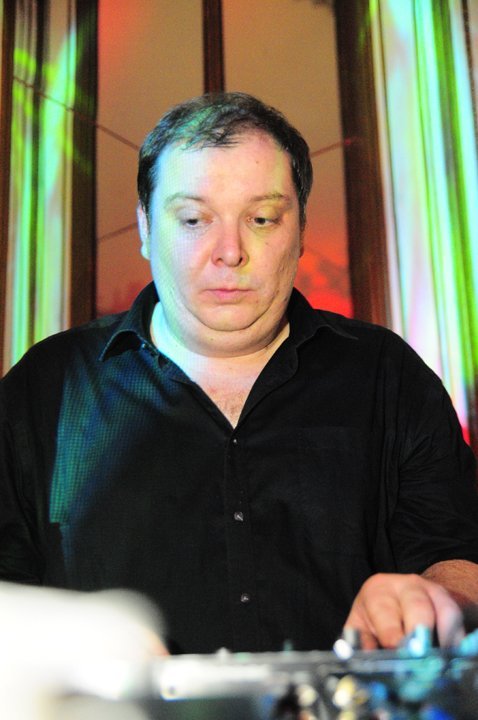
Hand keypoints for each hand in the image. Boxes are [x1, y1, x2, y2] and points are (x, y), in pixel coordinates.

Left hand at [343, 573, 463, 649]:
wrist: (397, 598)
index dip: (392, 633)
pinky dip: (455, 638)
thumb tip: (365, 664)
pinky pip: (456, 619)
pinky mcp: (447, 600)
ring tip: (437, 660)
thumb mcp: (360, 627)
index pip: (385, 611)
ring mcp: (430, 590)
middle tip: (420, 657)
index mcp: (377, 591)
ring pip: (443, 610)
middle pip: (417, 606)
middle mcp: (405, 585)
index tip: (396, 651)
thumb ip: (361, 644)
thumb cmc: (374, 618)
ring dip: (443, 637)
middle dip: (420, 632)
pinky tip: (448, 655)